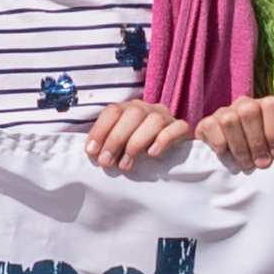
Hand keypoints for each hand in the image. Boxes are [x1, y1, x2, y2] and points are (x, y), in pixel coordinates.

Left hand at [80, 96, 195, 171]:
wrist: (171, 152)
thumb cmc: (137, 149)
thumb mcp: (119, 144)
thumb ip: (106, 144)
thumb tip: (90, 152)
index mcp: (128, 108)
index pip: (113, 111)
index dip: (100, 130)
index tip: (91, 152)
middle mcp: (147, 108)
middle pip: (133, 114)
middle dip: (116, 139)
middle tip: (106, 162)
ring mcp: (166, 116)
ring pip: (155, 121)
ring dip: (136, 143)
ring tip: (126, 165)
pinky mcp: (182, 128)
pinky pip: (178, 128)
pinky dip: (163, 140)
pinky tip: (152, 154)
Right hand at [194, 92, 273, 171]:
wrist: (254, 179)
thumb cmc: (273, 157)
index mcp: (267, 104)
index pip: (271, 104)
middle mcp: (245, 104)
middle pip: (249, 111)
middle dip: (257, 142)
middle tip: (261, 163)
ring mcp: (224, 112)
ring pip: (229, 119)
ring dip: (240, 148)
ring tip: (246, 165)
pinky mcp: (205, 125)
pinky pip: (211, 126)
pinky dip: (220, 145)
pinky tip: (228, 158)